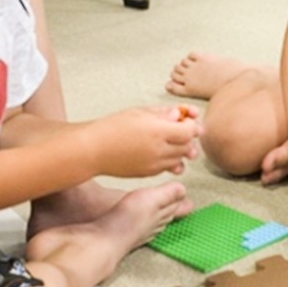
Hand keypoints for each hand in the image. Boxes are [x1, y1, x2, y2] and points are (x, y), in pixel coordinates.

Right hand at [85, 106, 201, 177]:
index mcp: (158, 131)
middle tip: (183, 128)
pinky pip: (168, 168)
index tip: (189, 120)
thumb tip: (179, 114)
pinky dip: (171, 160)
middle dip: (188, 137)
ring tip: (172, 141)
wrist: (94, 150)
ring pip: (180, 159)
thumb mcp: (139, 112)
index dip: (193, 125)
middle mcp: (159, 149)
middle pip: (188, 146)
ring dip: (181, 150)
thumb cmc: (114, 126)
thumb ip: (162, 113)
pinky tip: (162, 152)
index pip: (190, 131)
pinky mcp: (149, 173)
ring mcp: (155, 164)